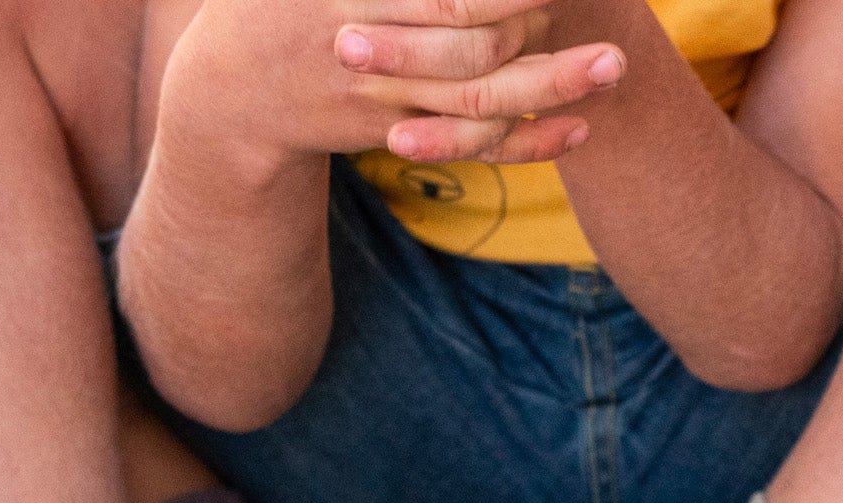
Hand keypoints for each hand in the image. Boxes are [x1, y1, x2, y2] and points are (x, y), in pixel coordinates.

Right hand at [165, 0, 623, 177]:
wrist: (230, 97)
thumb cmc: (272, 1)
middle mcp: (370, 53)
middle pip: (469, 47)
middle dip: (537, 27)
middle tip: (600, 16)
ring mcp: (387, 103)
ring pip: (481, 104)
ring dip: (550, 86)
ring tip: (612, 65)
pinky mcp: (402, 135)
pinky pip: (476, 147)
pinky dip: (528, 142)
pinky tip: (576, 127)